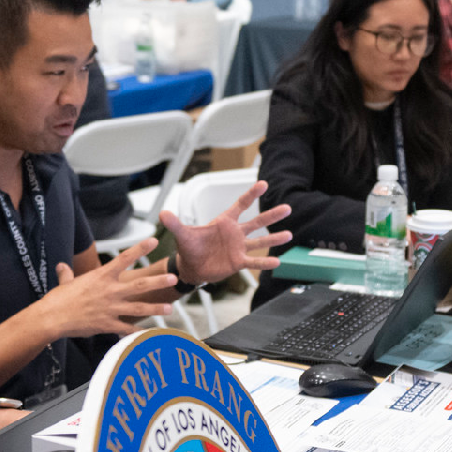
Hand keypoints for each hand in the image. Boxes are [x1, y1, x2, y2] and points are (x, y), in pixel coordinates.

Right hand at [38, 237, 175, 336]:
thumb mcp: (65, 283)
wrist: (52, 318)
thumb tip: (62, 267)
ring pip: (138, 308)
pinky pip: (126, 328)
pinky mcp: (107, 325)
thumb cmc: (58, 299)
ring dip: (155, 308)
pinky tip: (148, 335)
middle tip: (173, 278)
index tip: (154, 240)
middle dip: (158, 281)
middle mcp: (109, 291)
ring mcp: (110, 309)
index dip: (140, 248)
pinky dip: (137, 332)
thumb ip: (67, 274)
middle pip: (139, 284)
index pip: (124, 258)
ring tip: (169, 309)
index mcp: (101, 277)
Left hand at [162, 180, 291, 285]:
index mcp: (224, 222)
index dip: (251, 194)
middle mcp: (235, 233)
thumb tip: (162, 212)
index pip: (240, 205)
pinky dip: (264, 261)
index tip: (263, 184)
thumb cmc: (189, 248)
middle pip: (257, 221)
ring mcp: (239, 247)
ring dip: (274, 238)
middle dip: (271, 215)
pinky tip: (277, 261)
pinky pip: (253, 261)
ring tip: (289, 234)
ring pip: (260, 241)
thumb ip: (175, 223)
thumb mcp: (181, 235)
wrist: (191, 267)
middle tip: (287, 208)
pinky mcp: (238, 262)